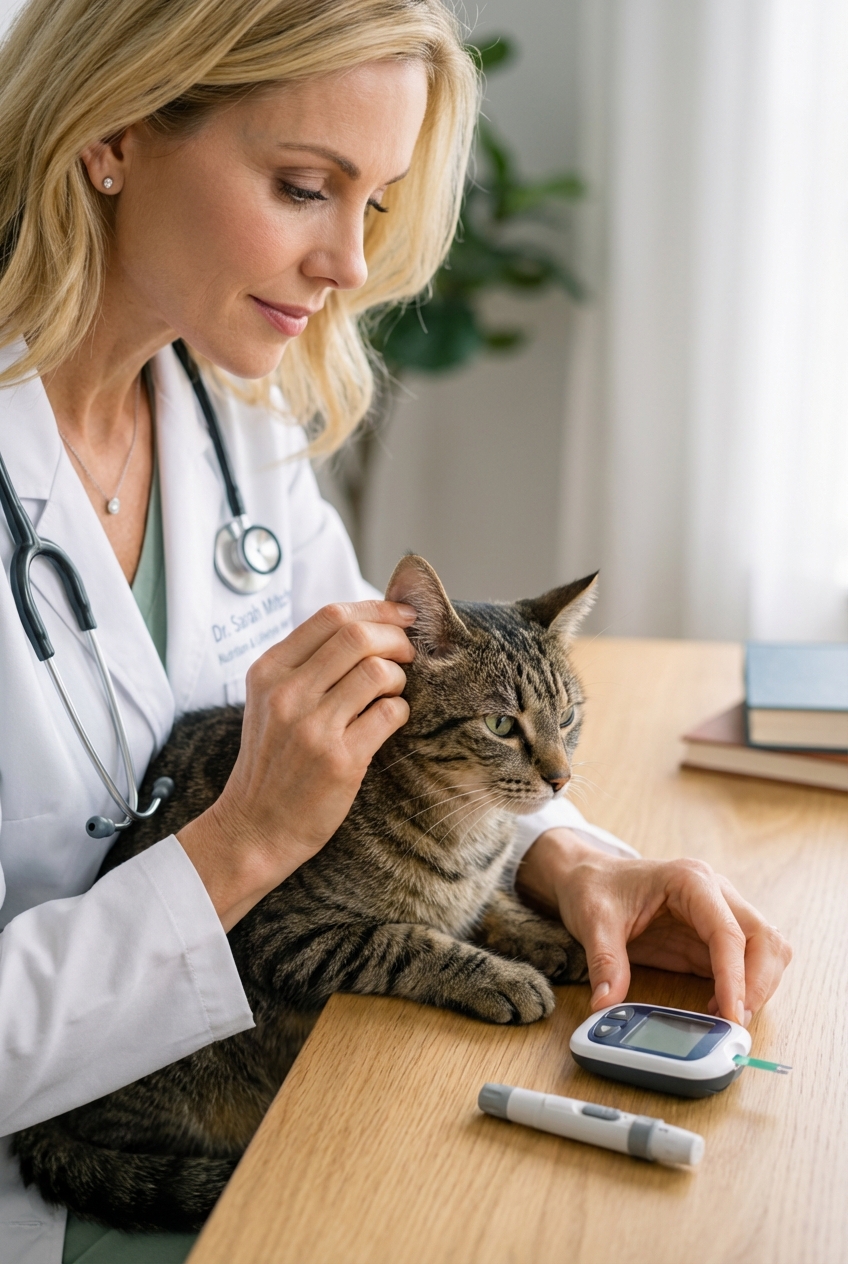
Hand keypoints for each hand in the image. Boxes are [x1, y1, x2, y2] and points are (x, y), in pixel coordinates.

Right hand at [178, 600, 415, 929]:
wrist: (254, 827)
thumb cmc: (272, 762)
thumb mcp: (269, 702)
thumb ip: (307, 665)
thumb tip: (367, 626)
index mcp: (268, 671)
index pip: (330, 615)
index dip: (376, 609)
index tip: (402, 616)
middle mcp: (287, 693)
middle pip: (358, 636)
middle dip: (396, 638)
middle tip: (410, 652)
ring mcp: (312, 726)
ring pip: (378, 671)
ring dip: (399, 677)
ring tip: (393, 692)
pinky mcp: (340, 759)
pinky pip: (390, 713)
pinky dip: (400, 710)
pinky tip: (388, 721)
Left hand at [516, 829, 791, 1025]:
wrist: (588, 876)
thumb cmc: (595, 887)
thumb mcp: (593, 921)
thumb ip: (604, 961)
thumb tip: (607, 1003)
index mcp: (690, 881)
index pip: (729, 932)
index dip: (735, 977)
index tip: (732, 1014)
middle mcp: (715, 893)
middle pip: (763, 939)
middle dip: (758, 984)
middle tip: (735, 1022)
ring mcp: (718, 914)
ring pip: (766, 950)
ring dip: (758, 986)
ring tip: (728, 1017)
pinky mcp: (712, 937)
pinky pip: (746, 963)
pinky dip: (743, 988)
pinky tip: (718, 1008)